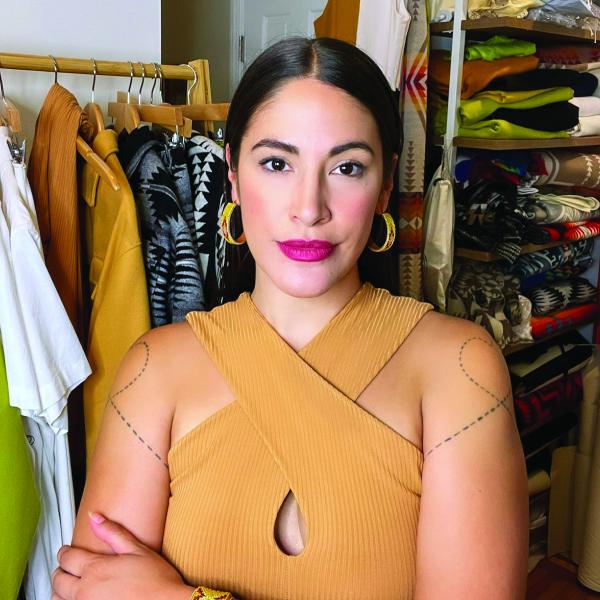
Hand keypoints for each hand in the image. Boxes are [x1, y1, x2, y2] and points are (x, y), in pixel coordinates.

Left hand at [52, 512, 194, 599]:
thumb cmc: (156, 581)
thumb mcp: (137, 550)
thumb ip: (112, 533)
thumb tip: (94, 517)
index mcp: (96, 569)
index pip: (67, 558)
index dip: (65, 552)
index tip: (67, 551)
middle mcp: (86, 591)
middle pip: (58, 580)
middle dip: (61, 571)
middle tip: (67, 567)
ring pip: (58, 599)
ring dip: (61, 591)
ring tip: (70, 585)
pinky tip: (82, 597)